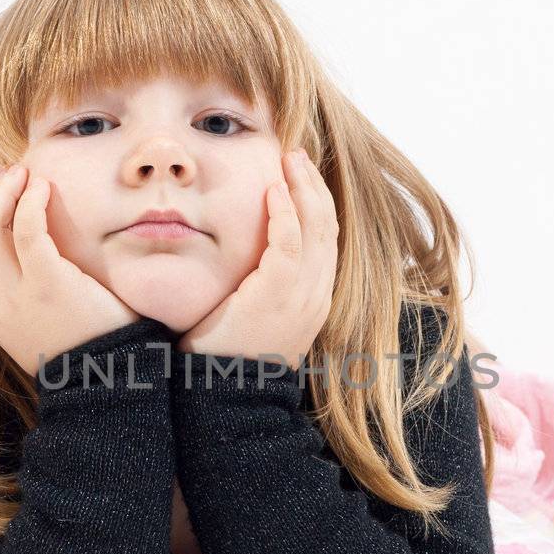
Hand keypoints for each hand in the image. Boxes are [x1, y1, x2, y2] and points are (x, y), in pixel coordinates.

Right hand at [0, 164, 138, 375]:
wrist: (109, 382)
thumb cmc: (86, 345)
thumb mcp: (41, 321)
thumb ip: (26, 289)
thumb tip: (26, 246)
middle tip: (10, 173)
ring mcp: (17, 296)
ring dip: (2, 193)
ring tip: (24, 173)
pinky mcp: (48, 286)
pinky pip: (27, 232)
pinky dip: (30, 203)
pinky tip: (43, 188)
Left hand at [176, 148, 337, 365]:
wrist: (226, 399)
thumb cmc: (229, 360)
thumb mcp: (253, 319)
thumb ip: (259, 288)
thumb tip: (245, 263)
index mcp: (313, 301)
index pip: (325, 241)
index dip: (316, 203)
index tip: (300, 176)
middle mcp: (316, 297)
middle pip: (328, 228)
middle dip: (315, 186)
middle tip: (297, 155)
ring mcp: (302, 298)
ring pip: (316, 230)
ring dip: (304, 189)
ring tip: (289, 160)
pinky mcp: (278, 296)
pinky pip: (289, 245)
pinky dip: (285, 215)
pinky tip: (273, 191)